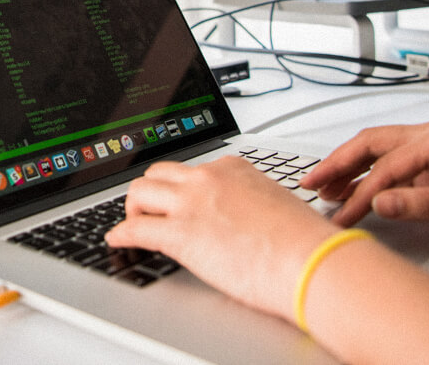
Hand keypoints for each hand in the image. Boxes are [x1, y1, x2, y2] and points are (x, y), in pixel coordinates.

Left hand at [105, 156, 336, 321]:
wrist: (310, 260)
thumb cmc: (303, 241)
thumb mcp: (275, 204)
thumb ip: (251, 203)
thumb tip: (245, 219)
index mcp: (232, 169)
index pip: (192, 169)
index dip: (179, 188)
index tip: (176, 199)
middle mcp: (208, 178)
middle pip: (158, 173)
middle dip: (149, 192)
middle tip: (148, 211)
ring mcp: (192, 204)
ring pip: (140, 192)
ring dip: (132, 209)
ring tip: (134, 224)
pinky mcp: (181, 235)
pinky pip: (136, 229)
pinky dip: (121, 235)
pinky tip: (118, 240)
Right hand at [301, 119, 428, 237]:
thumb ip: (428, 203)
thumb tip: (384, 202)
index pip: (389, 165)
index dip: (361, 192)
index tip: (343, 214)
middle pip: (372, 143)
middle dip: (338, 162)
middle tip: (310, 182)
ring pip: (377, 151)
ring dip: (348, 167)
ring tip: (322, 186)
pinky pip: (391, 167)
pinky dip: (367, 178)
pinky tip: (353, 191)